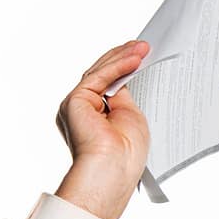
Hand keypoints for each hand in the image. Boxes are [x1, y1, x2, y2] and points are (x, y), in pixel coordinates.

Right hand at [53, 40, 151, 218]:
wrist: (112, 171)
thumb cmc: (125, 156)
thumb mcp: (130, 118)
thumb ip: (123, 98)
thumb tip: (124, 78)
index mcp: (95, 117)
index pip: (109, 85)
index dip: (124, 69)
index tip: (140, 56)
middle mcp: (82, 109)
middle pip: (102, 75)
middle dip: (123, 58)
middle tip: (143, 46)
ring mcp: (76, 104)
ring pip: (99, 73)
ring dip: (122, 58)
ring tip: (142, 48)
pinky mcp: (75, 101)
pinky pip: (98, 77)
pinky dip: (117, 67)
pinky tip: (133, 59)